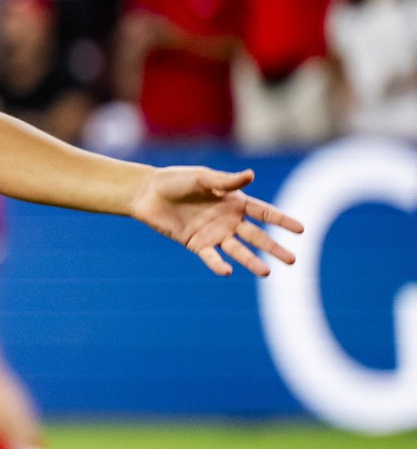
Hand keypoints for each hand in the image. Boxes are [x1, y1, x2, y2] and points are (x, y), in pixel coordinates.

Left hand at [132, 167, 303, 276]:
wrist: (147, 193)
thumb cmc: (175, 180)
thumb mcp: (202, 178)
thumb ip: (226, 181)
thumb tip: (251, 176)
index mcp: (233, 201)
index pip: (264, 213)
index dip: (282, 221)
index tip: (302, 230)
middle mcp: (228, 220)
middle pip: (257, 236)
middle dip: (274, 247)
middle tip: (293, 260)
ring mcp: (213, 234)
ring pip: (238, 250)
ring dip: (252, 261)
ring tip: (267, 273)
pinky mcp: (196, 244)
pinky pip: (211, 257)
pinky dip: (219, 265)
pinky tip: (228, 271)